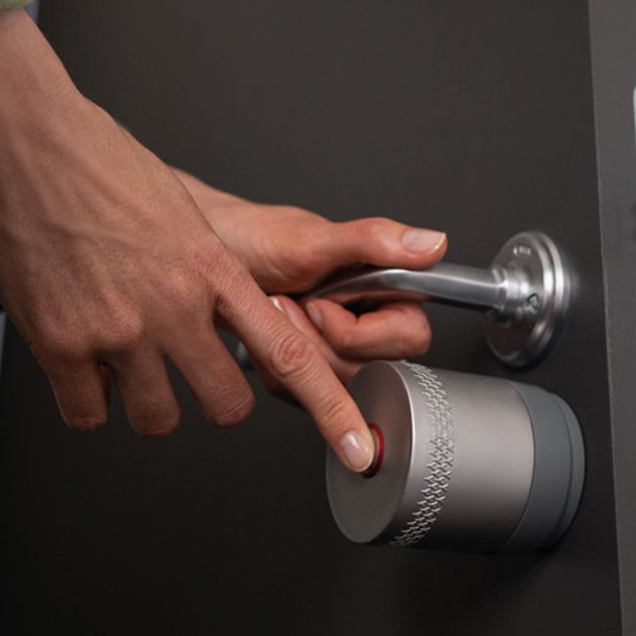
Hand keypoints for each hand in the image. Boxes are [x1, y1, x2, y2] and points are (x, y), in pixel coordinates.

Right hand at [0, 11, 376, 471]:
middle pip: (225, 405)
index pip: (289, 354)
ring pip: (156, 418)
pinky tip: (73, 357)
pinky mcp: (62, 347)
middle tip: (181, 371)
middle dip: (206, 397)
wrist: (20, 141)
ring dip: (141, 399)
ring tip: (116, 355)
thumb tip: (215, 303)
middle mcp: (175, 307)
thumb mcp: (176, 212)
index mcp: (214, 270)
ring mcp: (119, 332)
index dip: (330, 410)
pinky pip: (88, 413)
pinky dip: (83, 397)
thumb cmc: (92, 162)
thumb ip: (203, 270)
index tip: (356, 449)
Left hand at [176, 171, 444, 376]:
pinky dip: (277, 372)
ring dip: (295, 354)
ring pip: (337, 389)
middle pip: (372, 369)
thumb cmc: (253, 238)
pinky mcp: (311, 367)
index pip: (409, 337)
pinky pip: (305, 396)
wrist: (203, 253)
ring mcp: (339, 346)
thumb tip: (432, 244)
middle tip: (292, 306)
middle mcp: (369, 317)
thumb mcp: (312, 239)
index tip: (321, 306)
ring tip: (276, 312)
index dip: (360, 332)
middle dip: (318, 344)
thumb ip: (373, 240)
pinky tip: (268, 337)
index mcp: (385, 286)